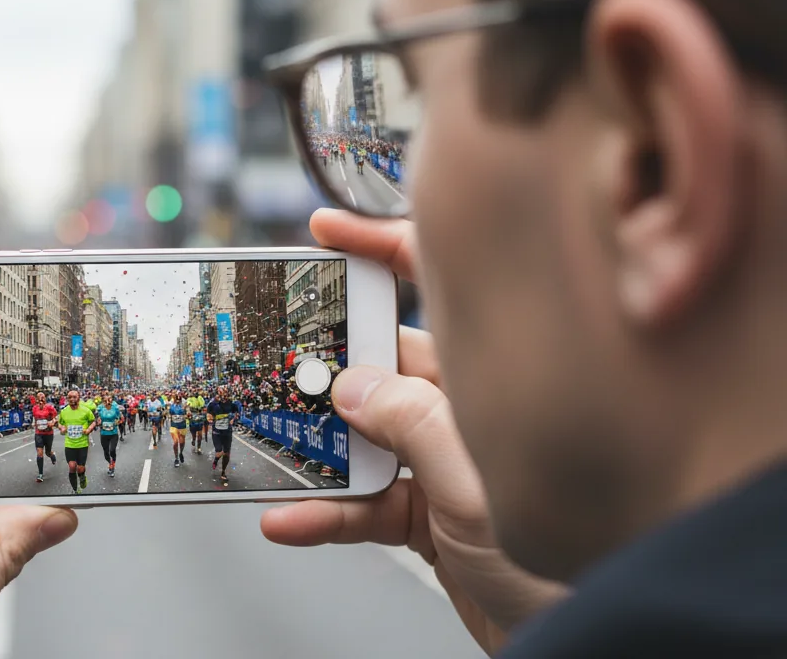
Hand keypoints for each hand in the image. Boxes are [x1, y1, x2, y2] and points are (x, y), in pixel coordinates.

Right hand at [260, 209, 566, 653]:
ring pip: (363, 442)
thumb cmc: (572, 562)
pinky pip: (363, 503)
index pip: (438, 294)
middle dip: (323, 375)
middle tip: (274, 373)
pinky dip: (324, 513)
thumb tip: (353, 388)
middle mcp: (467, 414)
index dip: (381, 252)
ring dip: (313, 456)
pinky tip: (292, 518)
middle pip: (380, 371)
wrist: (584, 634)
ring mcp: (445, 463)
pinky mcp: (427, 516)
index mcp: (492, 383)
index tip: (328, 235)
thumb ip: (411, 426)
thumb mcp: (475, 484)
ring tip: (271, 457)